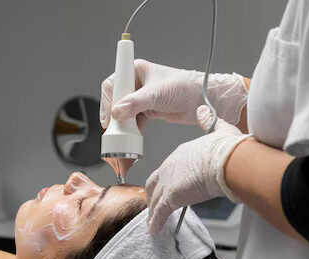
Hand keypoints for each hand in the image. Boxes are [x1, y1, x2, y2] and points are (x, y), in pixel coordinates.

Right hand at [100, 59, 247, 129]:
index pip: (113, 84)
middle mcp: (137, 83)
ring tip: (123, 134)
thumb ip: (135, 103)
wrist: (201, 100)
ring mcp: (142, 98)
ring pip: (124, 112)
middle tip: (113, 128)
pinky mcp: (148, 110)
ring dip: (123, 124)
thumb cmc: (184, 87)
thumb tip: (117, 113)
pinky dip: (132, 130)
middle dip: (114, 115)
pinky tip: (132, 136)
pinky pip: (133, 121)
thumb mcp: (156, 94)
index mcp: (136, 71)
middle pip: (116, 100)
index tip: (108, 116)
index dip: (107, 100)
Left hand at [145, 106, 251, 233]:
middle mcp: (171, 166)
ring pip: (155, 199)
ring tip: (153, 221)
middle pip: (155, 183)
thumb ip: (210, 121)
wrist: (228, 160)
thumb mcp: (219, 130)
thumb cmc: (228, 148)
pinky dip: (155, 222)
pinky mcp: (172, 196)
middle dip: (154, 194)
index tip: (170, 185)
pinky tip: (154, 230)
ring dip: (153, 211)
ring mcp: (169, 181)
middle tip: (155, 204)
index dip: (168, 179)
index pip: (168, 168)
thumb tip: (204, 111)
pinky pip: (159, 212)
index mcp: (181, 153)